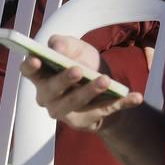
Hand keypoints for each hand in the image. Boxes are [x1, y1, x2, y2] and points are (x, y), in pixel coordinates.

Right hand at [21, 34, 143, 132]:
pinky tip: (135, 97)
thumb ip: (65, 43)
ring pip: (75, 104)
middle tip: (78, 70)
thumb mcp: (77, 48)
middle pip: (51, 91)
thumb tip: (55, 47)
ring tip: (106, 80)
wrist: (107, 88)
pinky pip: (105, 112)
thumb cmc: (84, 64)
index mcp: (42, 76)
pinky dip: (121, 104)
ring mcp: (66, 113)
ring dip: (90, 92)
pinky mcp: (87, 122)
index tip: (37, 59)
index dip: (30, 66)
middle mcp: (48, 97)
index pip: (28, 72)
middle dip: (64, 80)